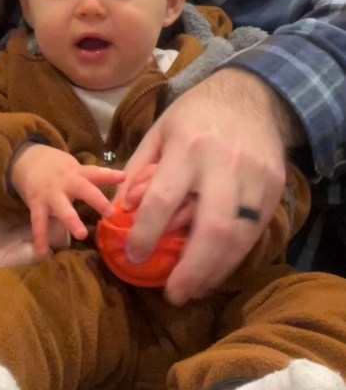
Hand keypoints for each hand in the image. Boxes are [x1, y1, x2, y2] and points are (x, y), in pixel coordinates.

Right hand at [10, 143, 124, 255]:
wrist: (26, 160)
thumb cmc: (57, 168)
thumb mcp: (74, 168)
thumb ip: (94, 177)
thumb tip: (124, 181)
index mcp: (77, 173)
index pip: (94, 172)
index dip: (108, 175)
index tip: (123, 177)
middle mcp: (65, 182)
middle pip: (83, 190)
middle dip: (97, 200)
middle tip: (111, 213)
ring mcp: (50, 194)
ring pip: (62, 208)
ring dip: (71, 221)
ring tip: (81, 235)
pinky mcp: (36, 204)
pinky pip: (39, 222)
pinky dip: (40, 238)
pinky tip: (43, 253)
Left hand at [116, 68, 289, 304]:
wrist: (248, 96)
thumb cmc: (194, 115)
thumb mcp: (158, 131)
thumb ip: (137, 170)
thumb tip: (116, 211)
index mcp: (186, 146)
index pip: (163, 199)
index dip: (146, 233)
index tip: (133, 257)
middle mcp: (222, 163)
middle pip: (211, 227)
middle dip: (191, 268)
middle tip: (172, 294)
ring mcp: (253, 177)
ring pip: (238, 236)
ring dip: (215, 270)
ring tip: (192, 289)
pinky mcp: (274, 187)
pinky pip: (254, 232)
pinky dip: (234, 256)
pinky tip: (215, 269)